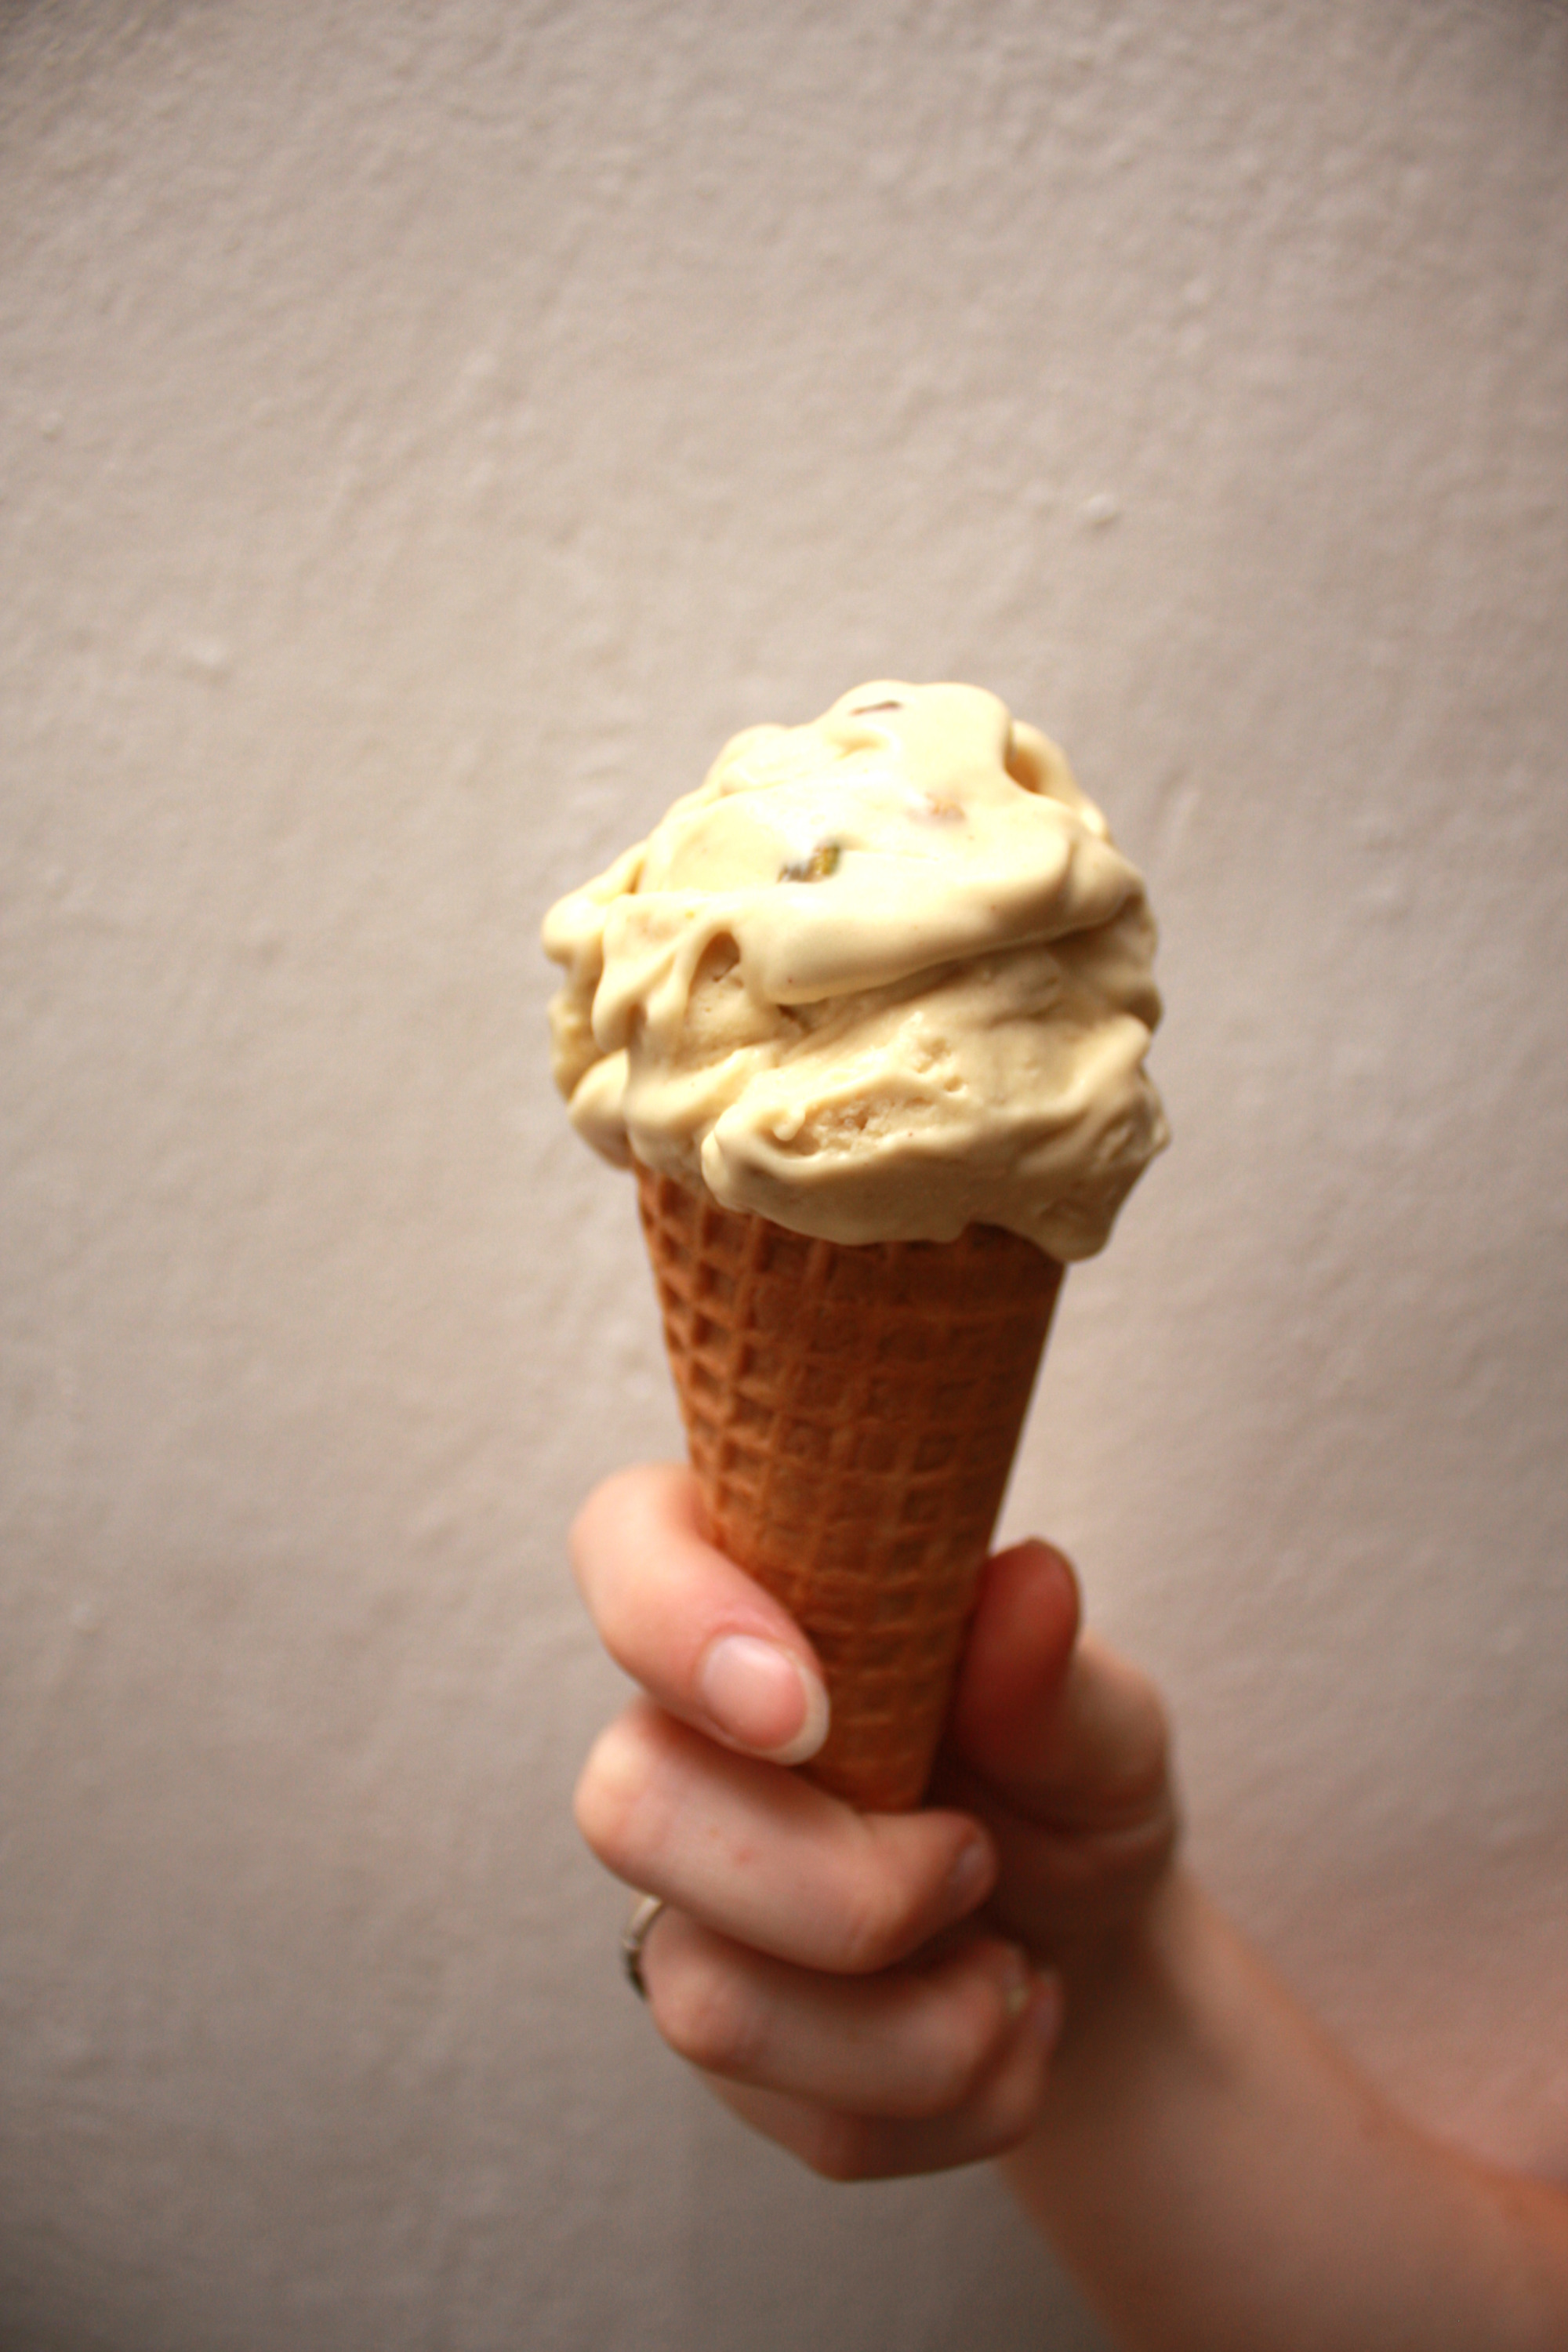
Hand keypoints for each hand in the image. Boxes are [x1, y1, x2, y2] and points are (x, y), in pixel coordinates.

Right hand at [571, 1462, 1177, 2179]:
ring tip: (1013, 1967)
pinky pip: (800, 2113)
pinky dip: (949, 2098)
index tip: (807, 1709)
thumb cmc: (1064, 1781)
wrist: (1093, 1943)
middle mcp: (682, 1734)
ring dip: (914, 2023)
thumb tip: (1029, 1584)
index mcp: (756, 1590)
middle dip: (835, 1881)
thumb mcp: (1099, 1717)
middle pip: (627, 1808)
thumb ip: (1051, 1671)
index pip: (626, 1543)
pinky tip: (1008, 2025)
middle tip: (975, 1860)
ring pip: (706, 2000)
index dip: (675, 1621)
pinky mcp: (725, 2033)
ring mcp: (686, 1897)